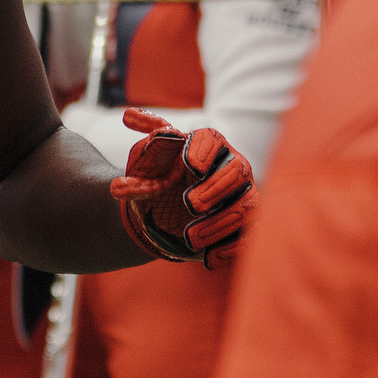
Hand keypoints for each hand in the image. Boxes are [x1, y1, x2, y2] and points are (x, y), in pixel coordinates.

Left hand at [111, 108, 255, 269]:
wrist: (155, 216)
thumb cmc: (153, 179)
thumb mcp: (145, 164)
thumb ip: (144, 147)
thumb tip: (129, 118)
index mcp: (206, 145)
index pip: (212, 139)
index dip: (204, 151)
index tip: (190, 165)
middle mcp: (230, 167)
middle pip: (238, 171)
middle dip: (215, 188)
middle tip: (190, 204)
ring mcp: (240, 197)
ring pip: (246, 207)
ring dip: (219, 224)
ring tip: (188, 238)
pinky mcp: (242, 227)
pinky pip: (248, 238)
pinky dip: (230, 249)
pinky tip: (207, 259)